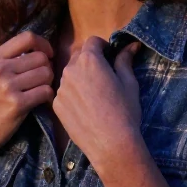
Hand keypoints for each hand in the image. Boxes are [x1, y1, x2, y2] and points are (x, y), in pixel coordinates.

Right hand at [0, 31, 55, 160]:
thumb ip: (10, 58)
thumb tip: (41, 47)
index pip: (28, 37)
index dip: (44, 44)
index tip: (47, 55)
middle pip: (41, 57)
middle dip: (47, 68)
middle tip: (41, 80)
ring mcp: (7, 86)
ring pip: (46, 74)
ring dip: (48, 83)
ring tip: (38, 91)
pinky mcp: (17, 104)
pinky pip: (46, 92)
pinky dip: (48, 97)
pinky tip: (40, 102)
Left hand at [53, 38, 141, 168]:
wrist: (111, 144)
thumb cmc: (125, 111)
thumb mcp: (129, 83)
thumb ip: (125, 61)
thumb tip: (131, 45)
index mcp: (90, 60)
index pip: (92, 41)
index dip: (103, 46)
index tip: (109, 56)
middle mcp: (70, 70)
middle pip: (78, 56)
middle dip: (90, 61)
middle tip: (103, 76)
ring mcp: (60, 88)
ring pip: (69, 75)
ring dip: (80, 77)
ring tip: (94, 95)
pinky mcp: (56, 104)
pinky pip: (64, 92)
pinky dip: (73, 94)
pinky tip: (85, 108)